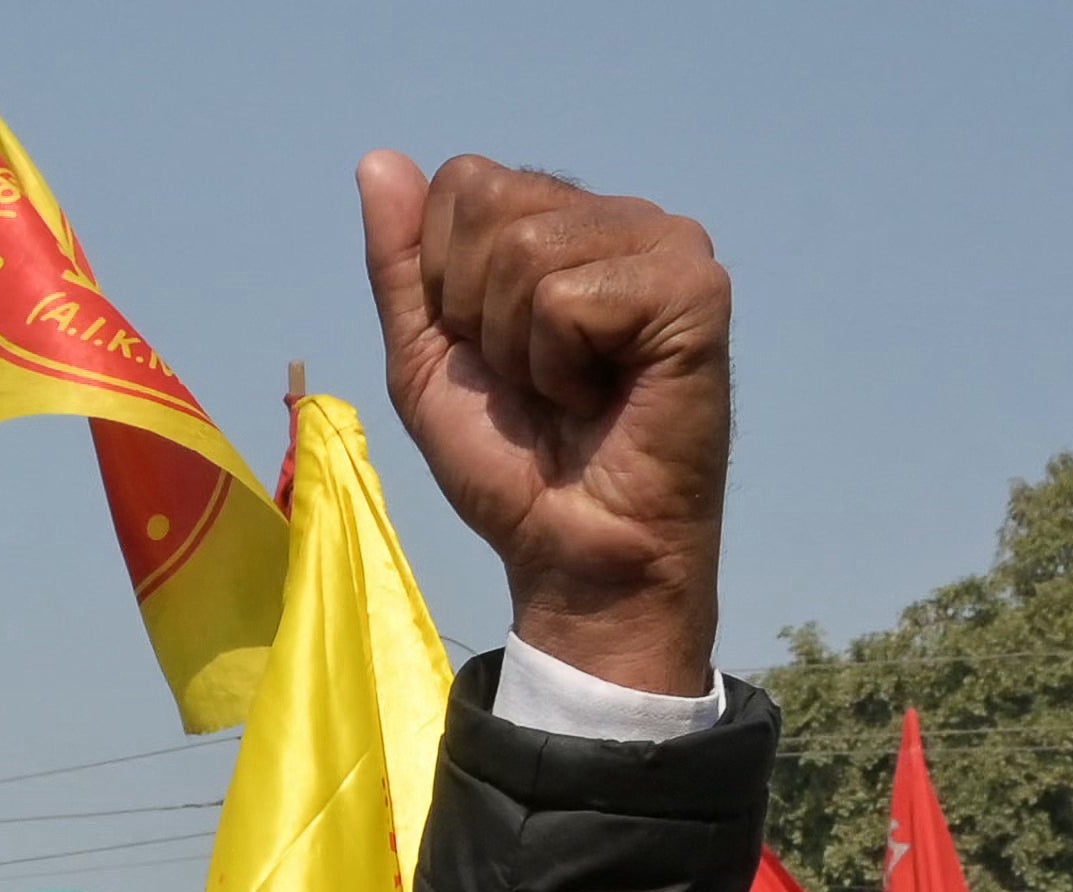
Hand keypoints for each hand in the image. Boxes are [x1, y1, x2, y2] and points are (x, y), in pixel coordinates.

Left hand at [356, 153, 729, 699]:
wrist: (569, 549)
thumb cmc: (511, 462)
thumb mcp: (427, 357)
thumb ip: (402, 264)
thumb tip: (377, 161)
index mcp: (563, 221)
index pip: (461, 183)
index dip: (445, 284)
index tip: (490, 355)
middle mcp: (621, 218)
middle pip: (488, 204)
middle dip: (478, 313)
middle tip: (534, 379)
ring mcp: (668, 245)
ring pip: (525, 250)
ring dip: (519, 350)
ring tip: (571, 392)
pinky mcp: (694, 289)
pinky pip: (569, 298)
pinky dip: (561, 365)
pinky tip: (606, 396)